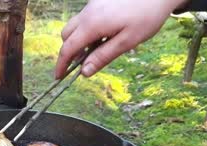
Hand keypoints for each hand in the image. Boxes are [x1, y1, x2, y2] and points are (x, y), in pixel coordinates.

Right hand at [54, 0, 187, 78]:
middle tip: (82, 65)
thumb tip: (84, 72)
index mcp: (92, 25)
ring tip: (98, 50)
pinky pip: (85, 18)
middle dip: (69, 52)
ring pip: (75, 26)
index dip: (61, 64)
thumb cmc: (147, 15)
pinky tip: (105, 35)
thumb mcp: (127, 41)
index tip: (59, 77)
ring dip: (79, 41)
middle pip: (66, 35)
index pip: (68, 48)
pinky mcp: (99, 1)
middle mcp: (87, 13)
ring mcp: (92, 5)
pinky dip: (87, 31)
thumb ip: (103, 57)